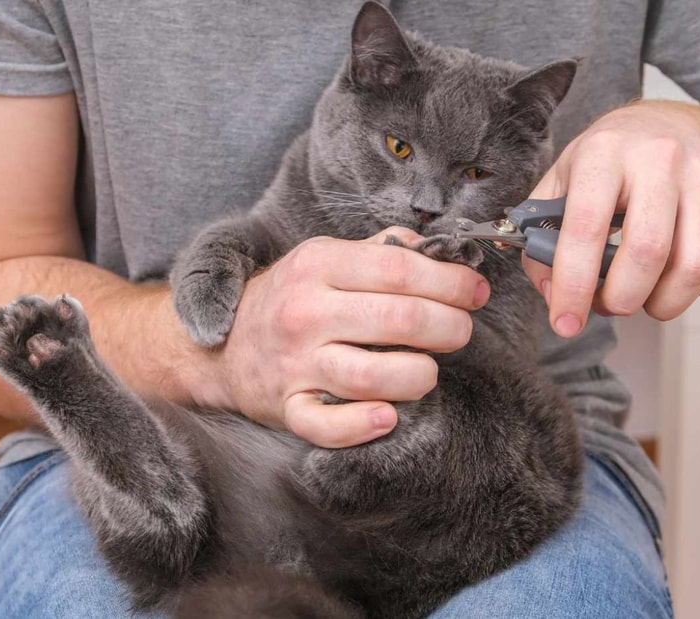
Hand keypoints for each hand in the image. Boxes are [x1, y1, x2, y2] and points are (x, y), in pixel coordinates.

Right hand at [210, 228, 489, 447]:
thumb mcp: (326, 258)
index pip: (399, 269)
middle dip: (449, 327)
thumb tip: (440, 250)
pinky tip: (387, 415)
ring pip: (372, 375)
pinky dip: (362, 425)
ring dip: (418, 375)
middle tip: (461, 332)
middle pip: (399, 320)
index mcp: (318, 264)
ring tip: (427, 370)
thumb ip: (382, 250)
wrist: (224, 347)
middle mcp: (306, 312)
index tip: (475, 291)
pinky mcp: (288, 407)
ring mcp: (296, 363)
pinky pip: (327, 425)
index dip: (450, 281)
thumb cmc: (291, 299)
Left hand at [523, 100, 699, 336]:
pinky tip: (666, 276)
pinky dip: (687, 290)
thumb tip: (554, 295)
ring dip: (659, 304)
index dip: (574, 285)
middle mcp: (660, 158)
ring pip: (692, 268)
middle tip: (605, 305)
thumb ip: (541, 238)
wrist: (675, 125)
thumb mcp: (561, 183)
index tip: (565, 323)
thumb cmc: (608, 164)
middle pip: (647, 254)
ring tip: (638, 297)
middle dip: (620, 300)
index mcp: (604, 152)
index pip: (587, 228)